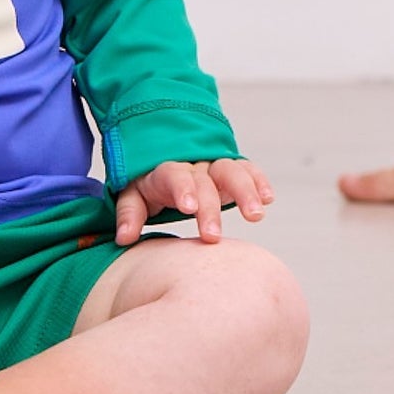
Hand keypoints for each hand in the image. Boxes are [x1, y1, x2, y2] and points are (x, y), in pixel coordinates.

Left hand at [114, 157, 274, 246]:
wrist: (167, 156)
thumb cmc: (150, 185)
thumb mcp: (133, 195)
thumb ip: (129, 214)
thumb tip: (124, 238)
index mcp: (166, 172)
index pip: (174, 177)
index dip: (182, 189)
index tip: (189, 208)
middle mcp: (193, 166)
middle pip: (204, 182)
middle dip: (210, 208)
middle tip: (212, 236)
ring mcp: (215, 166)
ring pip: (232, 172)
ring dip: (246, 191)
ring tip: (256, 214)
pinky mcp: (233, 170)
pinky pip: (248, 170)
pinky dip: (259, 181)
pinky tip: (269, 198)